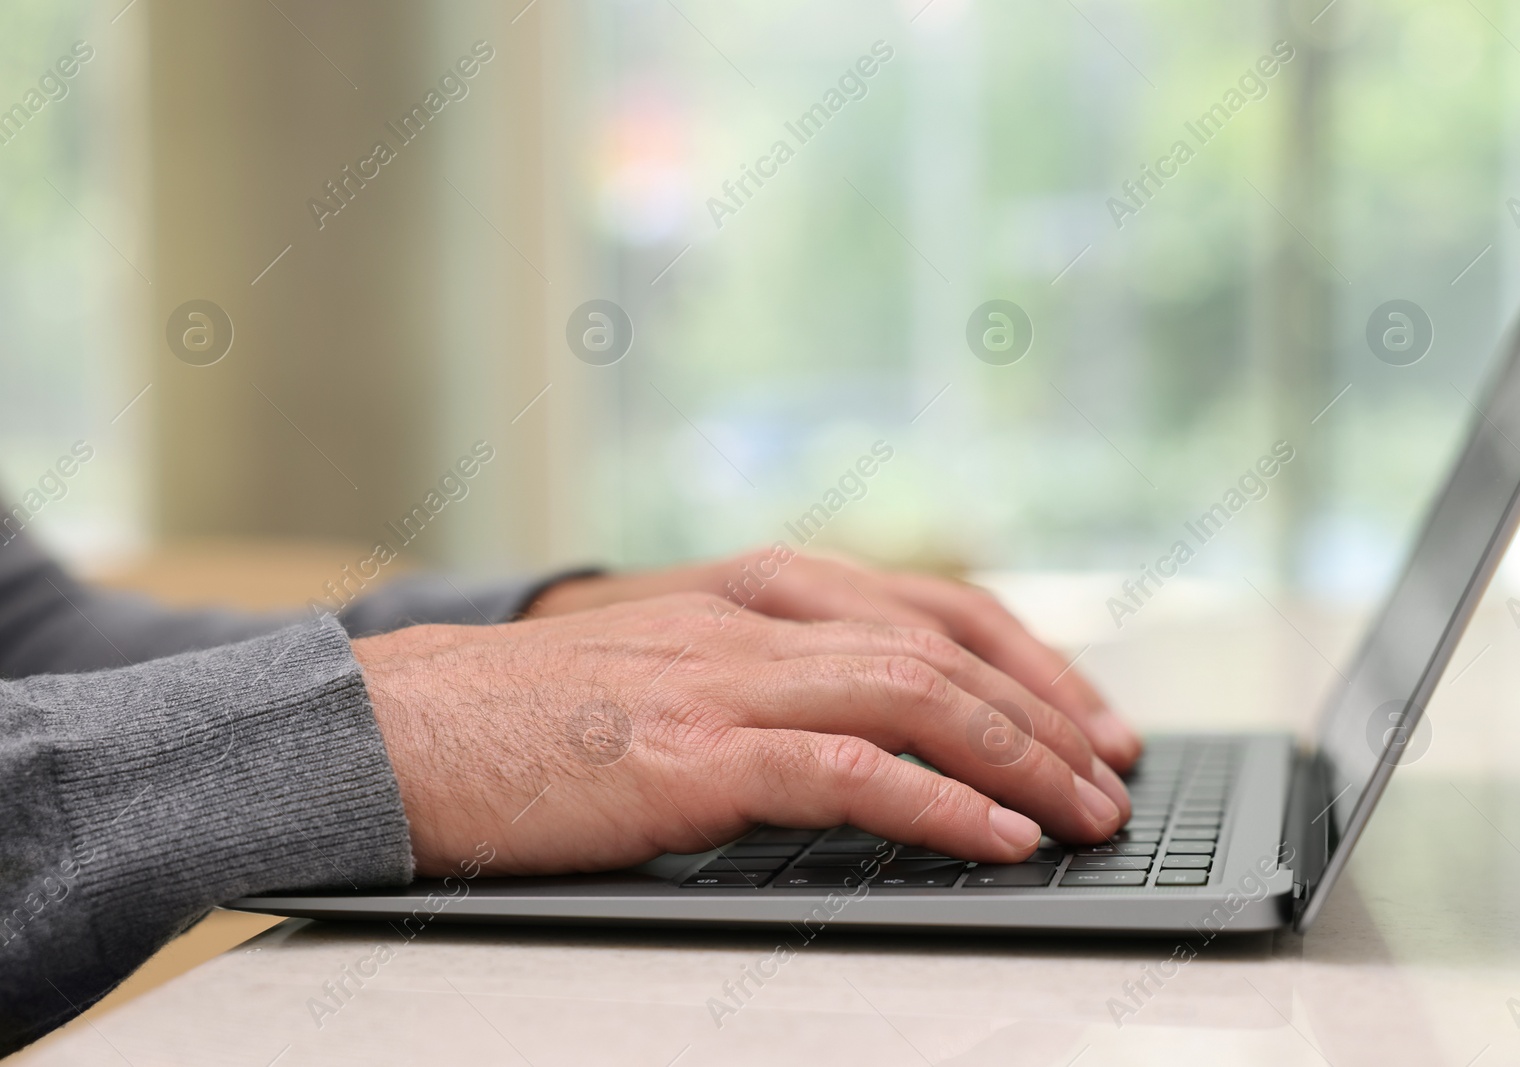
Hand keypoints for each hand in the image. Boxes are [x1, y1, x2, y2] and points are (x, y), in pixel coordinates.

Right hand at [355, 594, 1130, 876]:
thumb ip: (760, 671)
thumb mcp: (663, 663)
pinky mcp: (688, 752)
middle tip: (1112, 778)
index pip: (929, 605)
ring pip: (914, 694)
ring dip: (1019, 758)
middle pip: (943, 647)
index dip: (1028, 659)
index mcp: (750, 590)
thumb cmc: (523, 713)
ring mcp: (720, 678)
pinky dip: (937, 804)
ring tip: (1084, 816)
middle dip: (1048, 715)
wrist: (393, 726)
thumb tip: (864, 729)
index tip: (1086, 716)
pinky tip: (993, 841)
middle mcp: (750, 617)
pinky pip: (846, 769)